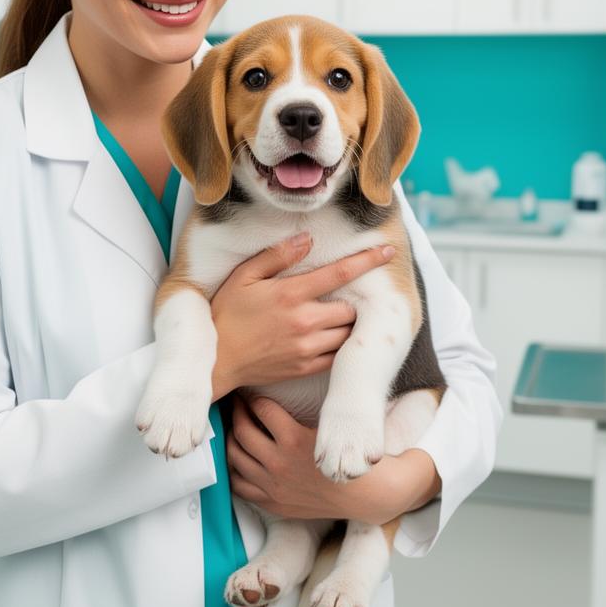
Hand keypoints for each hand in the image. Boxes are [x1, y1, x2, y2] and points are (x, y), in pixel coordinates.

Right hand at [210, 234, 395, 401]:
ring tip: (335, 318)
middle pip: (350, 308)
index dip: (368, 260)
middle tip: (338, 298)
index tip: (388, 251)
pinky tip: (327, 338)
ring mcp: (307, 347)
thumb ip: (277, 256)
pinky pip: (337, 357)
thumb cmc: (227, 313)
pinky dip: (339, 346)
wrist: (217, 359)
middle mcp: (304, 321)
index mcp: (291, 294)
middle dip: (351, 301)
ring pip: (348, 334)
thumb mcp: (244, 276)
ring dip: (347, 324)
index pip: (341, 273)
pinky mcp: (305, 368)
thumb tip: (307, 239)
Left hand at [227, 394, 442, 523]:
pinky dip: (233, 470)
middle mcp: (279, 463)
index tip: (251, 390)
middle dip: (237, 411)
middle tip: (237, 402)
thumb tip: (316, 360)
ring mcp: (273, 486)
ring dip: (231, 438)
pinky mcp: (273, 503)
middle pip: (242, 430)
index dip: (254, 395)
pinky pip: (240, 486)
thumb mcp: (338, 422)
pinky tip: (237, 457)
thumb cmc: (356, 455)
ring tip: (234, 425)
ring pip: (235, 456)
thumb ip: (321, 395)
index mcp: (294, 440)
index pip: (261, 408)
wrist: (369, 495)